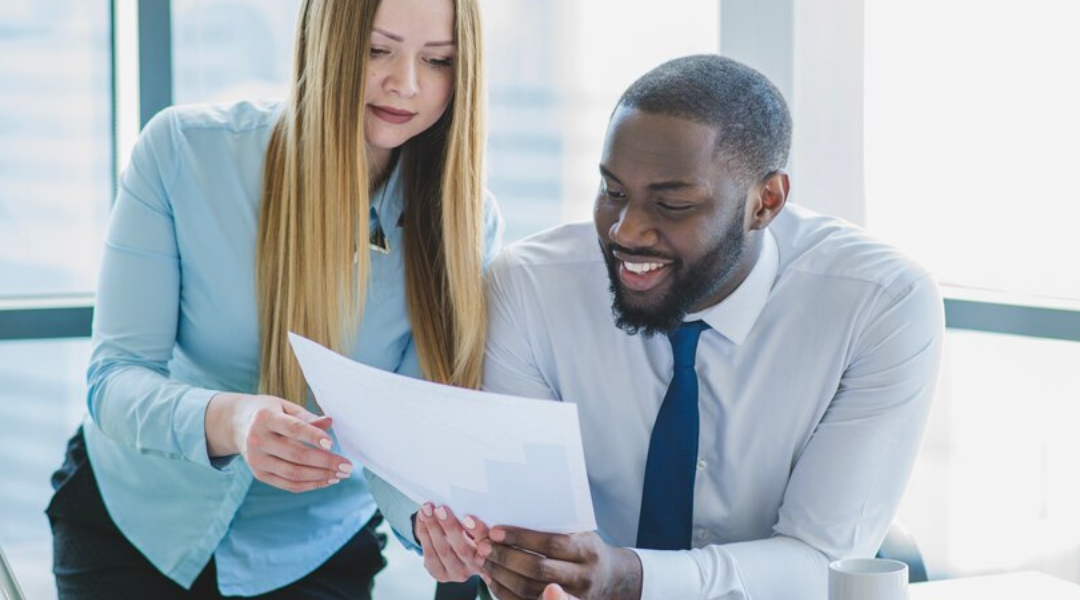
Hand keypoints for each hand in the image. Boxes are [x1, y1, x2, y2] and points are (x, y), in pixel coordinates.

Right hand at [205, 392, 351, 491]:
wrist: (237, 424)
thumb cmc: (269, 412)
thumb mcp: (285, 406)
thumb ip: (306, 416)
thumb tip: (330, 423)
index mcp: (265, 418)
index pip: (292, 428)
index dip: (312, 436)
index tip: (332, 443)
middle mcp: (257, 440)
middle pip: (295, 455)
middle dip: (325, 462)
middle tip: (347, 466)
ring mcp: (256, 460)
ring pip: (293, 473)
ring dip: (321, 476)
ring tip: (341, 474)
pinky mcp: (259, 474)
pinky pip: (288, 484)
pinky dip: (310, 484)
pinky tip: (327, 480)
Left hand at [414, 503, 488, 581]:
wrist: (457, 549)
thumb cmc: (471, 529)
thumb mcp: (480, 524)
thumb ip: (478, 518)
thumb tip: (467, 499)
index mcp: (492, 553)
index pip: (487, 543)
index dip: (478, 531)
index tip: (467, 517)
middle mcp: (477, 568)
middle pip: (462, 549)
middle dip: (449, 527)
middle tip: (440, 509)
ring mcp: (459, 573)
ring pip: (443, 551)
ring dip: (432, 528)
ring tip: (426, 510)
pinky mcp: (441, 575)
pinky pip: (430, 555)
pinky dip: (424, 534)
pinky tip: (422, 519)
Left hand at [476, 528, 641, 599]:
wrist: (610, 578)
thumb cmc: (585, 547)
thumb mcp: (580, 533)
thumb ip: (555, 524)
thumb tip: (512, 507)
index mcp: (587, 550)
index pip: (551, 544)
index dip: (521, 537)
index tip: (495, 530)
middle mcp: (582, 577)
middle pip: (538, 569)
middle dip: (506, 557)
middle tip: (482, 546)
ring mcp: (572, 597)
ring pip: (528, 590)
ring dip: (500, 574)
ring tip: (481, 559)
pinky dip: (504, 591)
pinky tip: (490, 577)